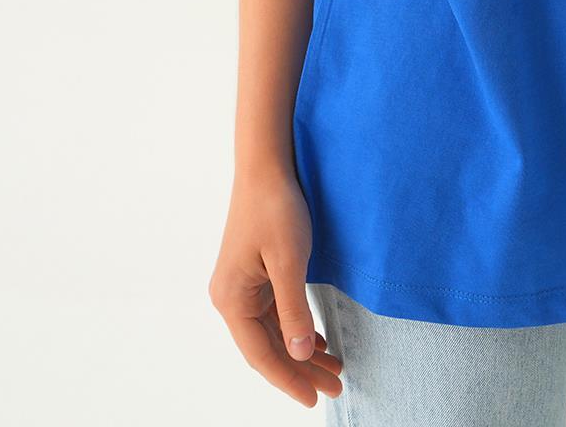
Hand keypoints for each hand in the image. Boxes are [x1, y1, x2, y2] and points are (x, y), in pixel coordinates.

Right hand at [208, 162, 344, 406]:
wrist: (266, 166)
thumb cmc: (275, 208)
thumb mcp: (290, 261)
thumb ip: (293, 310)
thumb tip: (297, 354)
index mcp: (232, 300)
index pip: (262, 354)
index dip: (289, 379)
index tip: (314, 399)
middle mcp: (230, 298)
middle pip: (267, 347)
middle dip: (300, 369)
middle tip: (335, 387)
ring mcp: (241, 287)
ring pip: (272, 332)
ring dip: (300, 351)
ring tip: (333, 368)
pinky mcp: (253, 275)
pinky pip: (273, 313)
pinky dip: (295, 329)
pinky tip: (315, 340)